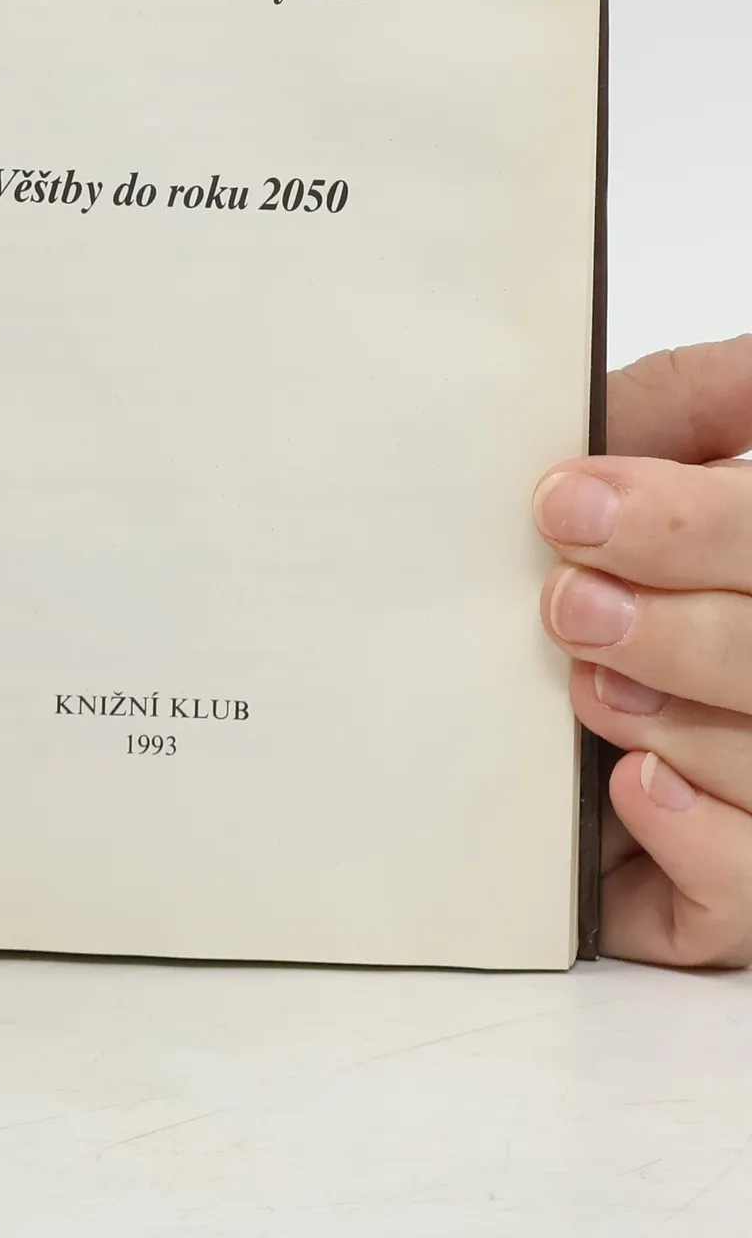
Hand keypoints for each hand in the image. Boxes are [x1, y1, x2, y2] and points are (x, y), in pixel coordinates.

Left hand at [535, 334, 751, 966]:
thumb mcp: (637, 465)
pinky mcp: (738, 898)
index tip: (565, 505)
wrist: (529, 709)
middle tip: (564, 604)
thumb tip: (741, 361)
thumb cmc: (603, 572)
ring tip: (586, 691)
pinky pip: (748, 889)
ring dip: (672, 722)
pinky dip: (693, 834)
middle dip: (677, 631)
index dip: (686, 525)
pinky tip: (630, 787)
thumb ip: (688, 407)